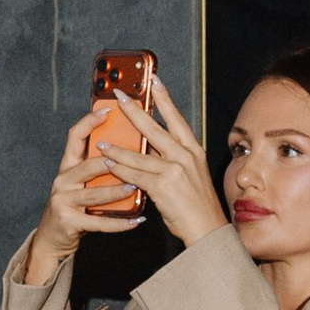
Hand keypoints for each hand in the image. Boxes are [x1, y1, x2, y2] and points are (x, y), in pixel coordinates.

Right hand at [27, 109, 146, 280]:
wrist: (52, 238)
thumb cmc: (74, 206)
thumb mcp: (82, 183)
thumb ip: (99, 168)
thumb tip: (130, 150)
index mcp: (68, 166)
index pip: (75, 137)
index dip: (89, 122)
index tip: (108, 109)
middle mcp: (63, 180)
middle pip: (87, 166)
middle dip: (109, 161)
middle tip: (130, 158)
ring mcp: (63, 201)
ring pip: (93, 194)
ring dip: (115, 191)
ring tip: (135, 187)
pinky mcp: (69, 222)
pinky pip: (98, 222)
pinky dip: (119, 223)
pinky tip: (136, 221)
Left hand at [118, 76, 228, 248]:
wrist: (207, 230)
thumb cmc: (198, 205)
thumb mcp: (192, 175)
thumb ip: (173, 159)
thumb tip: (151, 147)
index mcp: (194, 150)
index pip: (176, 118)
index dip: (164, 98)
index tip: (154, 80)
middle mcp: (185, 156)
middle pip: (154, 128)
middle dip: (133, 111)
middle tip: (118, 97)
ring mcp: (174, 170)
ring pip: (139, 154)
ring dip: (117, 147)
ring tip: (101, 140)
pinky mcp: (163, 186)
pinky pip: (135, 175)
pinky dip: (120, 169)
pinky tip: (108, 163)